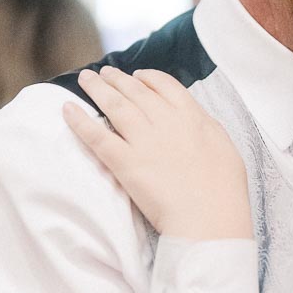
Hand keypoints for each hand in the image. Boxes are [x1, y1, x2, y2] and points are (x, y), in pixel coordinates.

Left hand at [63, 66, 251, 239]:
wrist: (209, 218)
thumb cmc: (225, 191)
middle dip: (118, 79)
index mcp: (192, 117)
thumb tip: (195, 117)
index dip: (148, 78)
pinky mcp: (124, 162)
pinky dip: (79, 121)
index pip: (165, 85)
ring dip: (97, 89)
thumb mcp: (225, 148)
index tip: (138, 76)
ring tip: (86, 80)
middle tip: (105, 74)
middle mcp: (165, 121)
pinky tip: (67, 109)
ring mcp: (143, 140)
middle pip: (135, 91)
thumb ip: (207, 127)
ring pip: (114, 105)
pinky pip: (96, 136)